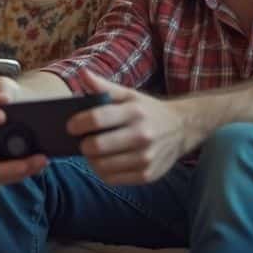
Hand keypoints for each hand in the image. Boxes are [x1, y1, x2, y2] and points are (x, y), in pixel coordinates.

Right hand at [0, 76, 50, 186]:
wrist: (14, 110)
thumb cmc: (5, 96)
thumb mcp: (3, 86)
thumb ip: (1, 88)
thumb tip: (2, 99)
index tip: (2, 116)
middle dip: (6, 166)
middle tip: (34, 158)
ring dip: (16, 173)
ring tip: (41, 161)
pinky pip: (2, 178)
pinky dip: (21, 174)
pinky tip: (38, 165)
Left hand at [70, 70, 196, 184]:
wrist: (182, 129)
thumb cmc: (147, 110)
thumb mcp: (129, 95)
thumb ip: (104, 87)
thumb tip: (83, 73)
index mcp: (134, 112)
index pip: (97, 119)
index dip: (77, 124)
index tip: (70, 127)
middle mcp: (142, 135)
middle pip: (96, 146)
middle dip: (82, 145)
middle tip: (82, 141)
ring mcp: (146, 158)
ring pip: (101, 166)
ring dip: (91, 160)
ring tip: (92, 152)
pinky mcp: (147, 175)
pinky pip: (112, 179)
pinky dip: (103, 171)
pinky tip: (105, 162)